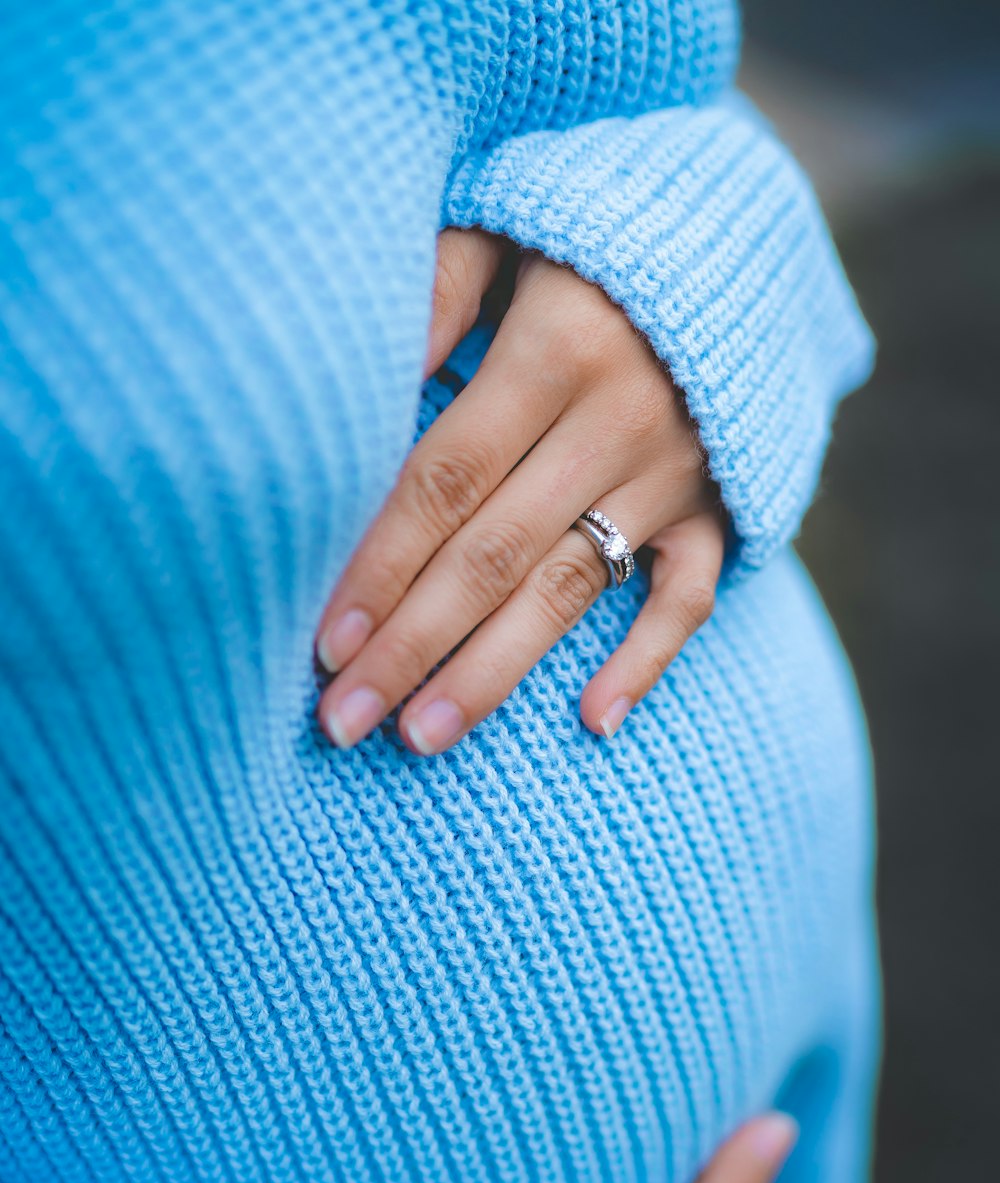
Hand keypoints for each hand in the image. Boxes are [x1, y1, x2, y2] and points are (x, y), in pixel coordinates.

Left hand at [316, 228, 726, 754]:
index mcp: (558, 347)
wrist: (744, 232)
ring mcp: (679, 472)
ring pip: (572, 589)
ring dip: (494, 670)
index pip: (446, 480)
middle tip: (345, 720)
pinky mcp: (722, 504)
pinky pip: (689, 595)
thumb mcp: (509, 225)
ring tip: (423, 737)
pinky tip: (593, 721)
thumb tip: (356, 376)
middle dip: (413, 643)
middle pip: (494, 554)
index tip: (326, 644)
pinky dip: (646, 658)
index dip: (381, 565)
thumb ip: (438, 292)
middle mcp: (621, 420)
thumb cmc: (590, 233)